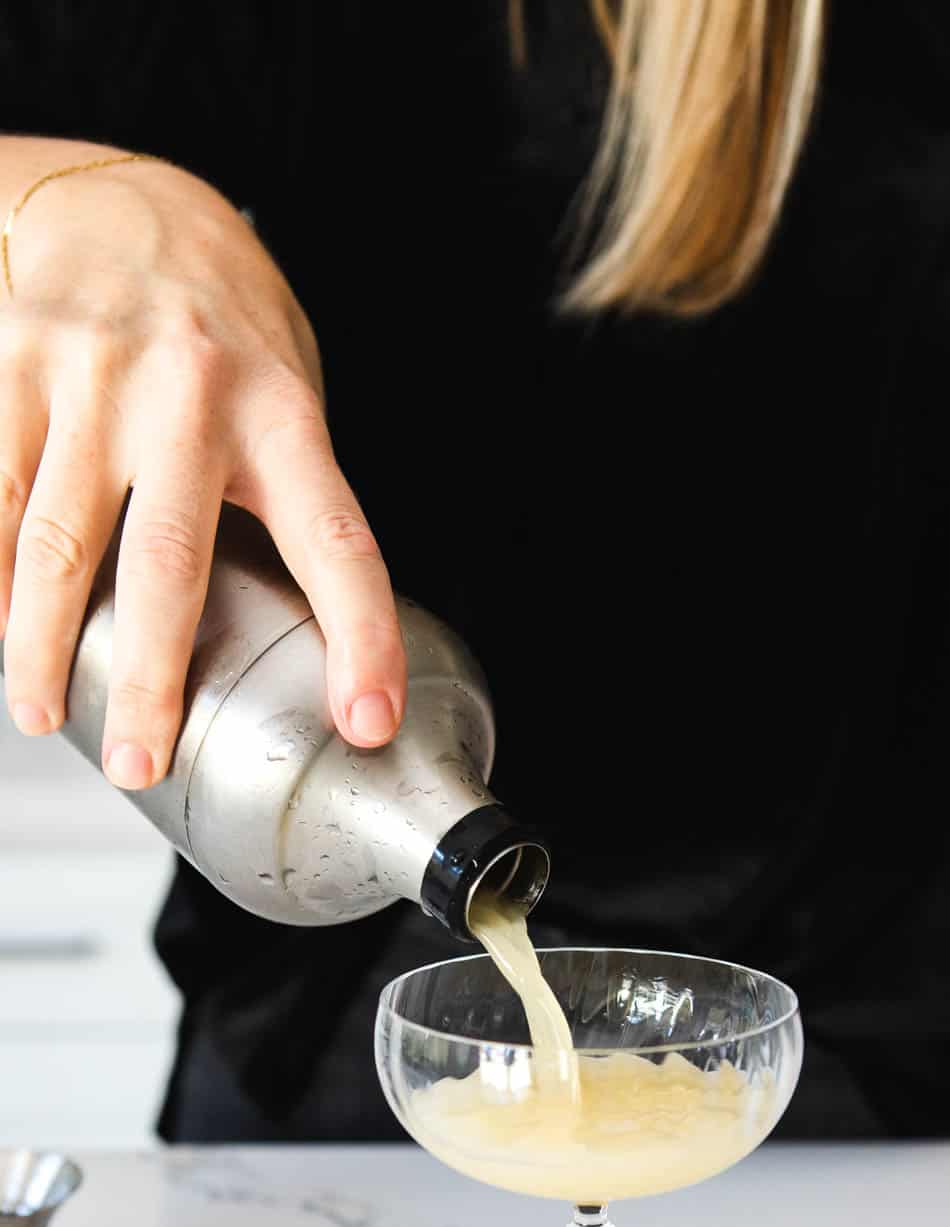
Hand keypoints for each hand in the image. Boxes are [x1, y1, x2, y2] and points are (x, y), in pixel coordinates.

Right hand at [0, 148, 405, 786]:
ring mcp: (89, 379)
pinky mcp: (8, 366)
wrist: (114, 193)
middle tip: (141, 764)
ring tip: (43, 714)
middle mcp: (188, 396)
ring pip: (55, 542)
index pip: (339, 542)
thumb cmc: (218, 314)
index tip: (366, 721)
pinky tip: (0, 627)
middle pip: (168, 565)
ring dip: (41, 647)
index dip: (363, 638)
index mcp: (281, 413)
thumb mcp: (285, 385)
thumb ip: (283, 488)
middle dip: (154, 680)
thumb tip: (299, 620)